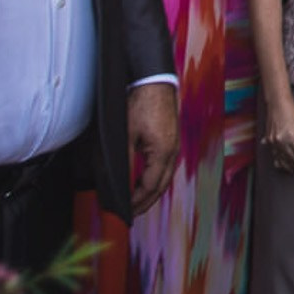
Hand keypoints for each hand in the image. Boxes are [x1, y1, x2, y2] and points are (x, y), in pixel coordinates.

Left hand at [126, 83, 176, 213]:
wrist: (154, 81)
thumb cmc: (141, 104)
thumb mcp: (126, 135)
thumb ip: (124, 162)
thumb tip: (119, 184)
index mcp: (163, 153)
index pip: (150, 187)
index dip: (136, 201)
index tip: (124, 210)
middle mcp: (173, 152)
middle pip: (161, 186)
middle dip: (146, 202)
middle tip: (131, 212)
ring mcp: (174, 145)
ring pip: (165, 177)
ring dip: (151, 191)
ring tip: (136, 200)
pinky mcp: (171, 139)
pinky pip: (165, 166)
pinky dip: (155, 178)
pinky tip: (144, 179)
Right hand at [262, 93, 293, 177]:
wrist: (276, 103)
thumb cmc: (291, 111)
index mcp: (291, 136)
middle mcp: (280, 141)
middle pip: (293, 161)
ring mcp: (273, 142)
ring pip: (283, 162)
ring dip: (293, 169)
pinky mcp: (269, 142)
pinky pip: (275, 157)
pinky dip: (282, 164)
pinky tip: (289, 167)